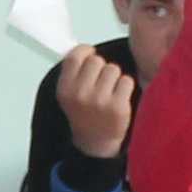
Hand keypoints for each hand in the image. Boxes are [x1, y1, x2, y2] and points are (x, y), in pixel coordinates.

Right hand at [57, 45, 136, 160]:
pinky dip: (125, 87)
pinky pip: (126, 80)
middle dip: (102, 67)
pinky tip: (119, 98)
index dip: (86, 51)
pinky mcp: (118, 107)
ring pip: (113, 69)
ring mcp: (99, 101)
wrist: (96, 142)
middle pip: (97, 60)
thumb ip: (73, 72)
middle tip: (102, 81)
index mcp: (65, 89)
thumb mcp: (68, 94)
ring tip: (110, 91)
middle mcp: (80, 94)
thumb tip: (86, 49)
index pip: (75, 56)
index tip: (91, 54)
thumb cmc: (84, 114)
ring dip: (115, 77)